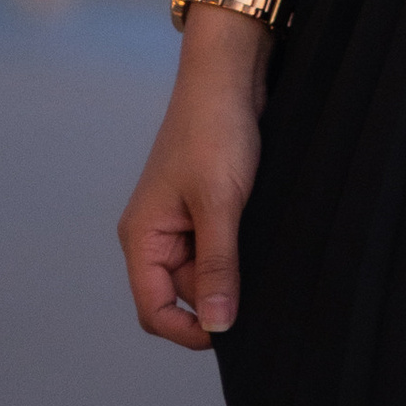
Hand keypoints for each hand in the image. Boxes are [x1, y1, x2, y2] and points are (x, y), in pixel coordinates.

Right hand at [118, 37, 262, 348]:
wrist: (230, 73)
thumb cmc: (215, 130)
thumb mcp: (219, 202)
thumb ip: (217, 265)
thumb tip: (216, 327)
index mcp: (142, 237)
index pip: (154, 310)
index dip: (188, 330)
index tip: (231, 332)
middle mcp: (155, 234)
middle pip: (182, 294)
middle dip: (216, 297)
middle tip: (259, 289)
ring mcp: (180, 219)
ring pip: (205, 270)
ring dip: (231, 271)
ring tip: (262, 252)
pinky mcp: (205, 205)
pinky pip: (217, 245)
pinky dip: (238, 249)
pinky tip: (262, 239)